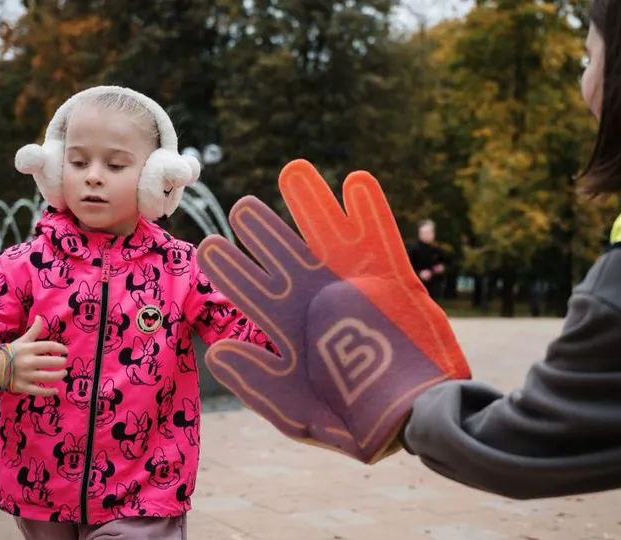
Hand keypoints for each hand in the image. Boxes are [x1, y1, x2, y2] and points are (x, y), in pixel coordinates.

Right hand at [0, 317, 67, 396]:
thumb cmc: (9, 353)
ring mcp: (25, 375)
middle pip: (51, 361)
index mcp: (28, 349)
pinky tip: (55, 390)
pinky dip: (48, 392)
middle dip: (61, 362)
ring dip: (59, 375)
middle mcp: (27, 361)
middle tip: (63, 362)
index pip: (49, 345)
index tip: (65, 350)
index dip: (60, 347)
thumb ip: (33, 331)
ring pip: (47, 376)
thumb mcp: (21, 340)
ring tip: (63, 373)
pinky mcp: (21, 386)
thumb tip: (40, 317)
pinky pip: (37, 391)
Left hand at [197, 159, 470, 463]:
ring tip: (292, 171)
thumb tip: (217, 349)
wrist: (412, 419)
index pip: (252, 291)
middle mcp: (319, 300)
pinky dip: (370, 211)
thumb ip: (257, 381)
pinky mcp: (393, 281)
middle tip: (241, 207)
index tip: (209, 246)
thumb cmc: (355, 423)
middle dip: (262, 230)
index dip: (231, 268)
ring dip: (312, 204)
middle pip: (285, 255)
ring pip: (328, 235)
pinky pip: (381, 238)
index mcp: (290, 328)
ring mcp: (355, 286)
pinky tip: (356, 183)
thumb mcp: (294, 410)